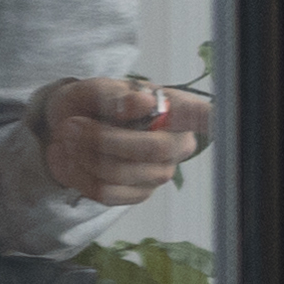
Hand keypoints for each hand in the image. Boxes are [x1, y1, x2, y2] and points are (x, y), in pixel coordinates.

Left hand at [32, 72, 204, 203]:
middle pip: (154, 149)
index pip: (204, 115)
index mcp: (175, 108)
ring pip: (121, 173)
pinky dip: (77, 174)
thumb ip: (115, 94)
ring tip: (65, 137)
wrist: (67, 129)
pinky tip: (66, 157)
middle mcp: (178, 142)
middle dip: (103, 140)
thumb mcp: (94, 89)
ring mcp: (160, 172)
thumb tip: (143, 103)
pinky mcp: (138, 194)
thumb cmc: (89, 102)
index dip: (213, 119)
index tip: (219, 119)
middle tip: (69, 125)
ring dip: (81, 156)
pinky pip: (105, 193)